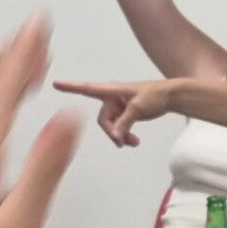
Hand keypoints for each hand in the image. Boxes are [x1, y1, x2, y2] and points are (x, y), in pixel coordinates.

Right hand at [50, 78, 172, 147]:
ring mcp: (118, 107)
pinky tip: (134, 142)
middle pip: (103, 120)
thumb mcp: (139, 108)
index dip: (71, 87)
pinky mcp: (124, 114)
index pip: (87, 89)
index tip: (56, 84)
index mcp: (112, 90)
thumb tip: (116, 137)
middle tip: (123, 143)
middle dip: (112, 132)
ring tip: (133, 143)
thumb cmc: (156, 95)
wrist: (170, 97)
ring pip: (111, 127)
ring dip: (120, 137)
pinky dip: (125, 136)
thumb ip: (125, 123)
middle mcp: (112, 98)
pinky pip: (119, 128)